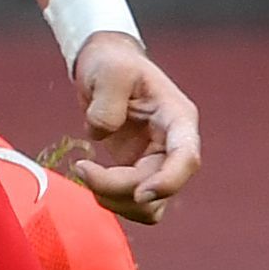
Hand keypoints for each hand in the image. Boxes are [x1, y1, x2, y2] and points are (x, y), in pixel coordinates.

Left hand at [67, 34, 200, 224]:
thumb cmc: (113, 64)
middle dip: (118, 187)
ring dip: (115, 200)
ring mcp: (158, 163)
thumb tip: (102, 135)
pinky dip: (110, 200)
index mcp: (177, 119)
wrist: (103, 67)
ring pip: (149, 206)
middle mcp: (173, 146)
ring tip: (85, 172)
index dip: (169, 182)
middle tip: (81, 168)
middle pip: (158, 187)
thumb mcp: (110, 70)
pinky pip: (133, 204)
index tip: (140, 193)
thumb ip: (107, 102)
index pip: (186, 158)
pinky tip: (91, 177)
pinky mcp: (139, 174)